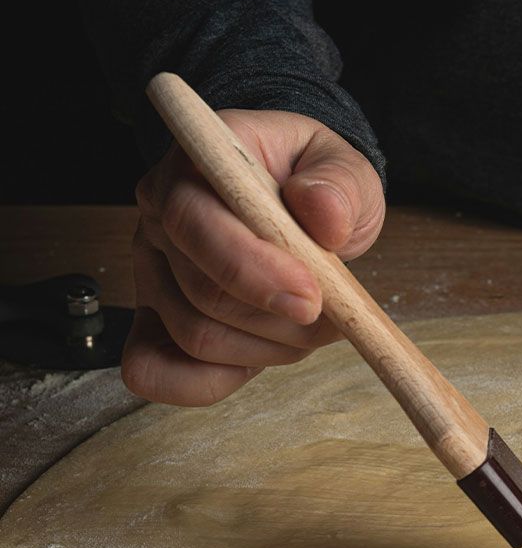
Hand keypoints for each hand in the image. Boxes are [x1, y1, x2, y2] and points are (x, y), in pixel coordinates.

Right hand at [125, 110, 384, 405]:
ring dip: (271, 347)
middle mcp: (158, 220)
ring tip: (313, 326)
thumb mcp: (344, 168)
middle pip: (203, 294)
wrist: (306, 208)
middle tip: (336, 316)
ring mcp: (151, 274)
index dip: (251, 270)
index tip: (312, 297)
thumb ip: (339, 184)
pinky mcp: (154, 320)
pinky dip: (213, 382)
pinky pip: (155, 372)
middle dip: (282, 320)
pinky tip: (262, 356)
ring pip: (197, 338)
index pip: (194, 223)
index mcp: (193, 166)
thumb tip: (323, 211)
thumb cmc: (318, 184)